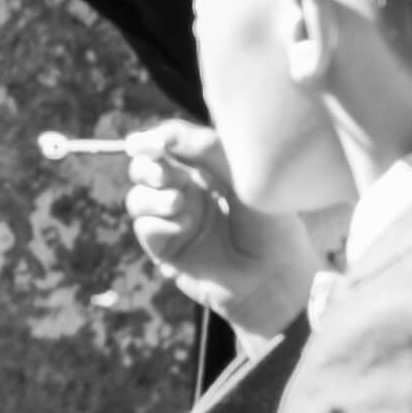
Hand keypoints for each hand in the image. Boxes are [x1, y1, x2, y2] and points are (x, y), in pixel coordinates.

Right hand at [114, 121, 313, 337]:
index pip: (169, 146)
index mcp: (208, 171)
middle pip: (145, 168)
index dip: (154, 140)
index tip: (150, 142)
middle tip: (163, 172)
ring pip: (137, 197)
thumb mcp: (241, 177)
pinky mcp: (166, 250)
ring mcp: (175, 222)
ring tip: (179, 204)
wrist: (274, 278)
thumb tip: (161, 134)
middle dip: (147, 166)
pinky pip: (145, 226)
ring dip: (152, 195)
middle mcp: (187, 194)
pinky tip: (185, 227)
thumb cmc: (269, 225)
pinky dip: (159, 222)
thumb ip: (205, 149)